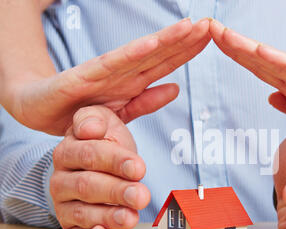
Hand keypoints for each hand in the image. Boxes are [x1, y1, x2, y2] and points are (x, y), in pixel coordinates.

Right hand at [2, 18, 209, 134]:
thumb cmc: (80, 111)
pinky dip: (132, 54)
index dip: (189, 50)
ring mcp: (105, 72)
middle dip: (186, 39)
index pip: (167, 63)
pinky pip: (112, 65)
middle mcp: (123, 72)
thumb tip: (176, 89)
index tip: (212, 38)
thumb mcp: (121, 111)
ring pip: (141, 54)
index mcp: (133, 81)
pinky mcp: (84, 76)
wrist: (37, 111)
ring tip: (190, 26)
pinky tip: (152, 43)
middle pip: (160, 53)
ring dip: (167, 40)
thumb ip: (147, 102)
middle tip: (211, 24)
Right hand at [50, 106, 150, 228]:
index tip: (139, 168)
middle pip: (88, 186)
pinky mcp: (70, 226)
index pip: (90, 155)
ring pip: (83, 212)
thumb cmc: (106, 146)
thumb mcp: (105, 124)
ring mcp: (63, 204)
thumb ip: (96, 120)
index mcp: (68, 150)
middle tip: (141, 195)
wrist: (100, 167)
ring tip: (131, 217)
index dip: (116, 162)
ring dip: (109, 217)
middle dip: (117, 192)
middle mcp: (61, 178)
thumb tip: (90, 127)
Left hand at [209, 19, 285, 151]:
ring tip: (222, 33)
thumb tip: (270, 96)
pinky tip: (261, 51)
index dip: (233, 54)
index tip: (208, 41)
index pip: (258, 68)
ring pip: (275, 62)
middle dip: (231, 43)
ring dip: (248, 47)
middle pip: (260, 59)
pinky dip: (281, 62)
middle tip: (203, 25)